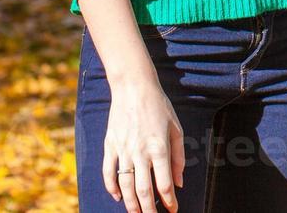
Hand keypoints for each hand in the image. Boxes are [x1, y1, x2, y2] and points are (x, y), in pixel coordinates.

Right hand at [103, 78, 185, 212]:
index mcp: (159, 147)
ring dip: (130, 203)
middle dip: (148, 209)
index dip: (169, 201)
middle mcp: (140, 151)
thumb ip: (178, 157)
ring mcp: (122, 149)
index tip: (172, 210)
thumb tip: (179, 182)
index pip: (164, 183)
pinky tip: (117, 196)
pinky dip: (111, 187)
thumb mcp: (176, 128)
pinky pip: (108, 172)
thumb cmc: (158, 106)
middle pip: (143, 190)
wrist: (133, 86)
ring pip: (125, 185)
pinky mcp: (110, 145)